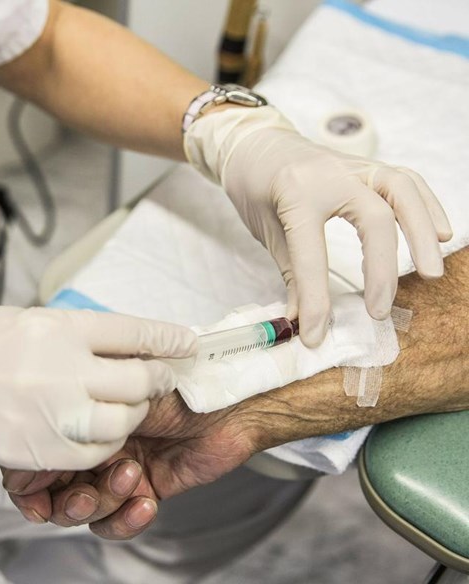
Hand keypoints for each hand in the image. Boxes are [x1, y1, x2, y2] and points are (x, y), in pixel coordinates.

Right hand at [0, 307, 196, 468]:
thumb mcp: (41, 321)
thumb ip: (89, 334)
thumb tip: (135, 343)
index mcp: (63, 329)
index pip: (135, 331)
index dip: (168, 337)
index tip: (187, 342)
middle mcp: (62, 369)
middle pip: (139, 378)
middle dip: (158, 377)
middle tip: (160, 376)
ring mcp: (53, 413)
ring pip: (124, 420)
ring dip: (134, 411)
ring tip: (128, 403)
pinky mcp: (41, 450)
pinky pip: (96, 453)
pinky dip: (108, 442)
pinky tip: (99, 429)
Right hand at [2, 392, 254, 538]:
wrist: (227, 408)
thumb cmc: (179, 386)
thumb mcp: (124, 384)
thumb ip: (83, 405)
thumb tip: (41, 427)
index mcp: (86, 416)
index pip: (42, 452)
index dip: (29, 476)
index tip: (33, 489)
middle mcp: (96, 446)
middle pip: (55, 491)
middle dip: (62, 500)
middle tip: (82, 493)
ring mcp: (118, 471)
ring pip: (84, 510)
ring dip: (101, 503)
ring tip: (129, 478)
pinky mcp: (142, 491)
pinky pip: (117, 522)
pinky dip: (125, 520)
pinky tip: (144, 502)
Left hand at [185, 106, 451, 346]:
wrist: (253, 141)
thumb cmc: (254, 186)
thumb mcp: (265, 232)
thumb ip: (290, 274)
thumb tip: (303, 322)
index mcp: (295, 193)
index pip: (311, 255)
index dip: (316, 300)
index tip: (316, 336)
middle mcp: (330, 175)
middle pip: (374, 219)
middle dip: (382, 270)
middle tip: (379, 310)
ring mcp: (353, 165)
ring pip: (402, 191)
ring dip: (421, 233)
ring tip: (432, 272)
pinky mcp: (366, 165)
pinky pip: (406, 180)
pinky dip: (426, 206)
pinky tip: (439, 232)